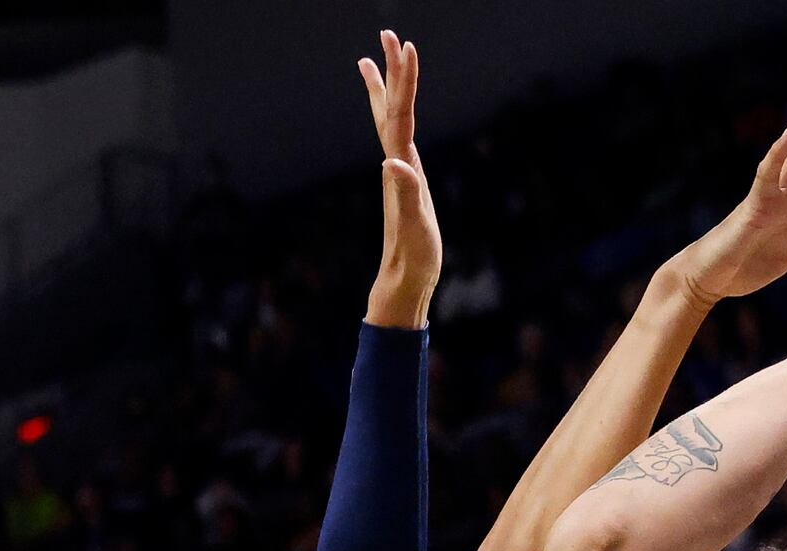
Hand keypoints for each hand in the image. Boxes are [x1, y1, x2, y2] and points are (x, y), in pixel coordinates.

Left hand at [358, 31, 439, 327]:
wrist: (403, 280)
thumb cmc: (412, 257)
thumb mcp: (414, 226)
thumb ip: (405, 194)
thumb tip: (392, 161)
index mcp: (400, 167)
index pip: (402, 114)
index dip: (405, 81)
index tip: (406, 47)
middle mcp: (396, 163)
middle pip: (392, 108)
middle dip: (392, 71)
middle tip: (388, 34)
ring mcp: (400, 172)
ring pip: (390, 120)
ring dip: (386, 89)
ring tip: (373, 60)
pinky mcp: (405, 183)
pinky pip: (398, 139)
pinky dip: (395, 118)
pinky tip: (395, 115)